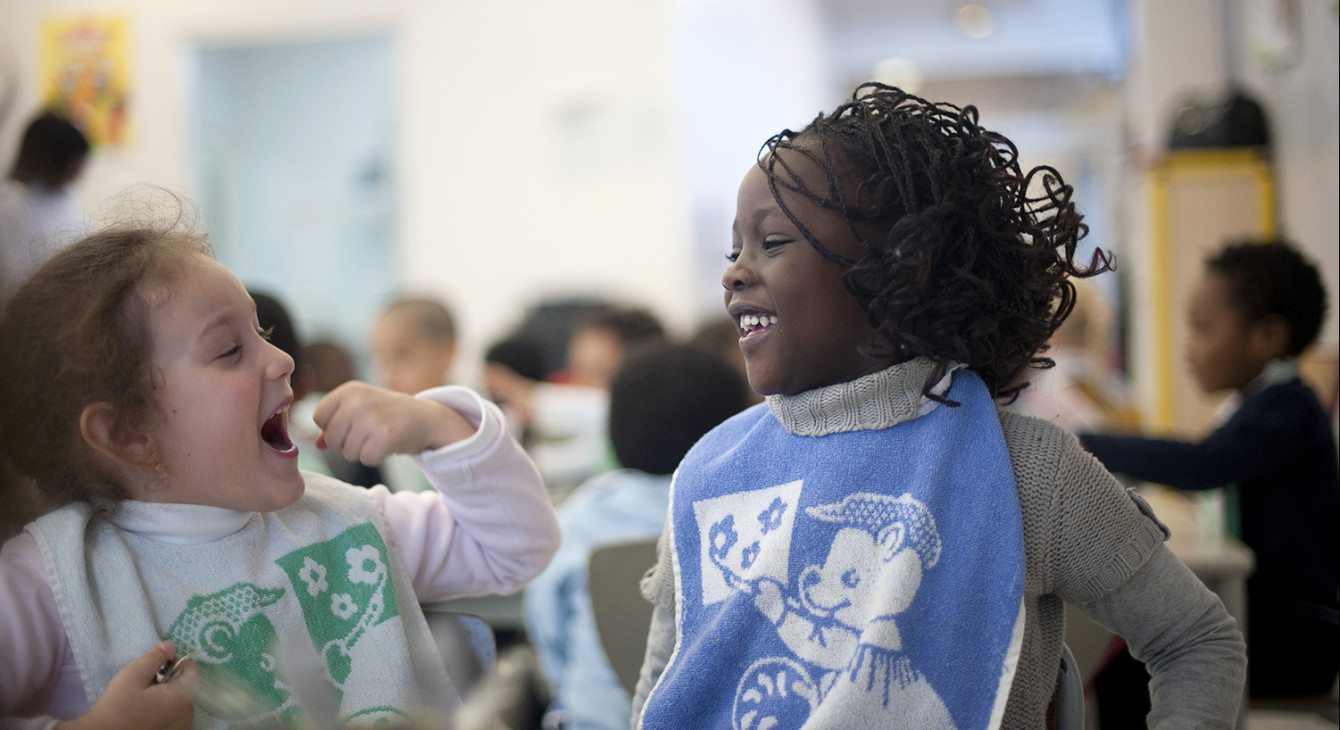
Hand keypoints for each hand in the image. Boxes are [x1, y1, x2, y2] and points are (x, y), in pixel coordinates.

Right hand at [59, 641, 197, 729]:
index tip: (156, 666)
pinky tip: (146, 711)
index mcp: (182, 697)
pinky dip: (164, 707)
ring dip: (166, 693)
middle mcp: (188, 713)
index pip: (193, 669)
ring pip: (180, 699)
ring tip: (143, 699)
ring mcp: (182, 725)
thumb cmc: (117, 707)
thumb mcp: (132, 675)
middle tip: (145, 684)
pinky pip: (175, 713)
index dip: (175, 661)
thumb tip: (171, 646)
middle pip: (186, 684)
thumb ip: (154, 658)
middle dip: (168, 678)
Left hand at [313, 381, 475, 464]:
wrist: (427, 417)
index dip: (333, 427)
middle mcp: (358, 400)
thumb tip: (317, 445)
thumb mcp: (360, 410)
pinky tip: (388, 444)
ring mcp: (372, 417)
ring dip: (363, 451)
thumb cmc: (389, 414)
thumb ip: (335, 424)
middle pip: (331, 438)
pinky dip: (376, 457)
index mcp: (348, 390)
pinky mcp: (385, 435)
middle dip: (347, 443)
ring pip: (347, 452)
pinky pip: (366, 459)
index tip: (354, 424)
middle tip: (370, 433)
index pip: (319, 418)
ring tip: (380, 437)